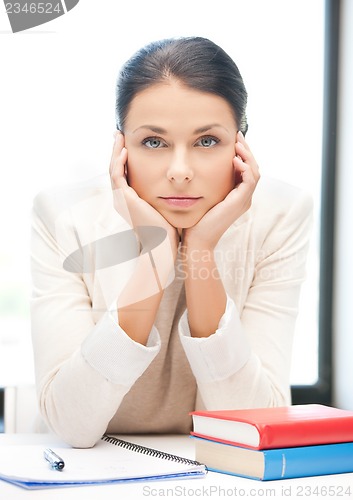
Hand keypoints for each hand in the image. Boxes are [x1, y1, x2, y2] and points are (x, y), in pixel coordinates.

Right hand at [109, 131, 179, 257]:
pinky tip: (125, 151)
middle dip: (116, 151)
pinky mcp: (125, 199)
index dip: (123, 158)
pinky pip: (117, 176)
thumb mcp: (163, 207)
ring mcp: (121, 200)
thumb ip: (162, 195)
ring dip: (116, 152)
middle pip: (114, 169)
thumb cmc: (167, 230)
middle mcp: (121, 200)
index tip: (128, 144)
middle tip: (119, 134)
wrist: (162, 245)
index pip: (122, 174)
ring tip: (120, 136)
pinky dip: (119, 162)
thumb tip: (173, 185)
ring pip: (113, 170)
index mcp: (128, 201)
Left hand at [182, 131, 259, 249]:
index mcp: (237, 196)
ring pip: (255, 172)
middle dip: (247, 150)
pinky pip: (250, 180)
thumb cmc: (196, 220)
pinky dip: (245, 168)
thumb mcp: (204, 196)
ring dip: (247, 156)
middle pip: (253, 168)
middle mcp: (244, 198)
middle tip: (238, 135)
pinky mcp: (240, 202)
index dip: (242, 153)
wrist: (197, 238)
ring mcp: (244, 200)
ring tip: (238, 144)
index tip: (234, 139)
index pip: (247, 169)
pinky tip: (235, 159)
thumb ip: (208, 182)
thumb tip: (199, 166)